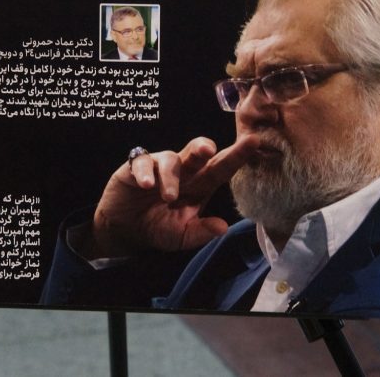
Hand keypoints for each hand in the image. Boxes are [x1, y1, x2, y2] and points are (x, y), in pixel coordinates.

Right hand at [87, 135, 258, 257]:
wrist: (124, 230)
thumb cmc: (158, 228)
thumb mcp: (181, 236)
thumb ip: (200, 232)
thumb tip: (222, 228)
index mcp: (200, 185)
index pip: (221, 169)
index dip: (237, 156)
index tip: (254, 142)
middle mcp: (183, 171)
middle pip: (197, 153)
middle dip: (203, 147)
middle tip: (208, 149)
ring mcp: (160, 166)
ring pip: (170, 159)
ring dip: (170, 177)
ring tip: (167, 197)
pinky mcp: (136, 166)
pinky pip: (142, 161)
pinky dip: (145, 172)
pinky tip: (146, 185)